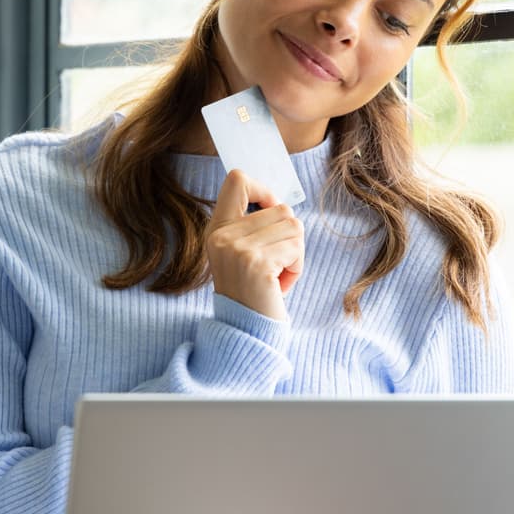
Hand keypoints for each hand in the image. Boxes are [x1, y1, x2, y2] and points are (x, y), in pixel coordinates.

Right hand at [205, 169, 304, 320]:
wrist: (244, 333)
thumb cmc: (252, 292)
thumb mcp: (239, 253)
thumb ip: (250, 225)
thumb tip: (277, 202)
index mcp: (216, 229)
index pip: (237, 180)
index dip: (264, 191)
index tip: (270, 213)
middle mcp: (223, 236)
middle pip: (281, 208)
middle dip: (289, 236)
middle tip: (275, 263)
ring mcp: (238, 249)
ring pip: (293, 226)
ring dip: (295, 253)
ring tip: (277, 274)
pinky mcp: (257, 264)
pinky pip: (296, 248)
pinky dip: (296, 267)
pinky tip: (280, 285)